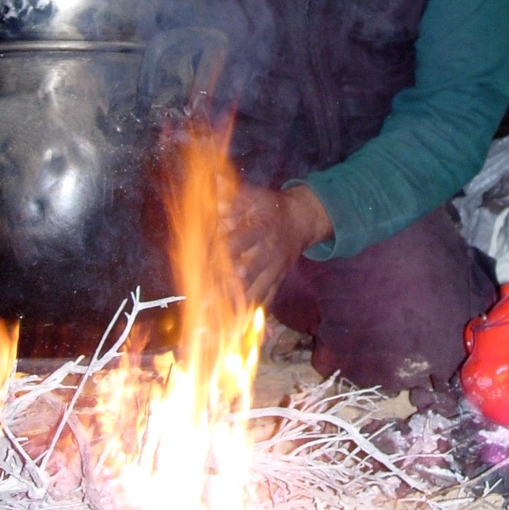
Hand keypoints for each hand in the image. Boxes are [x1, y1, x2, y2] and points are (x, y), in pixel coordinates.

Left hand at [218, 182, 331, 309]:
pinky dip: (253, 316)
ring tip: (215, 320)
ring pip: (256, 291)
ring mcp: (276, 270)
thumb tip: (212, 179)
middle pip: (249, 271)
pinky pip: (267, 301)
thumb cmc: (271, 207)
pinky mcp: (278, 281)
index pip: (243, 240)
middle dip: (228, 286)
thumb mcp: (255, 195)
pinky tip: (237, 330)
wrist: (302, 220)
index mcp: (264, 229)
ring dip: (236, 306)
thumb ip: (232, 192)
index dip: (226, 249)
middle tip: (207, 300)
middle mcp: (271, 252)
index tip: (206, 260)